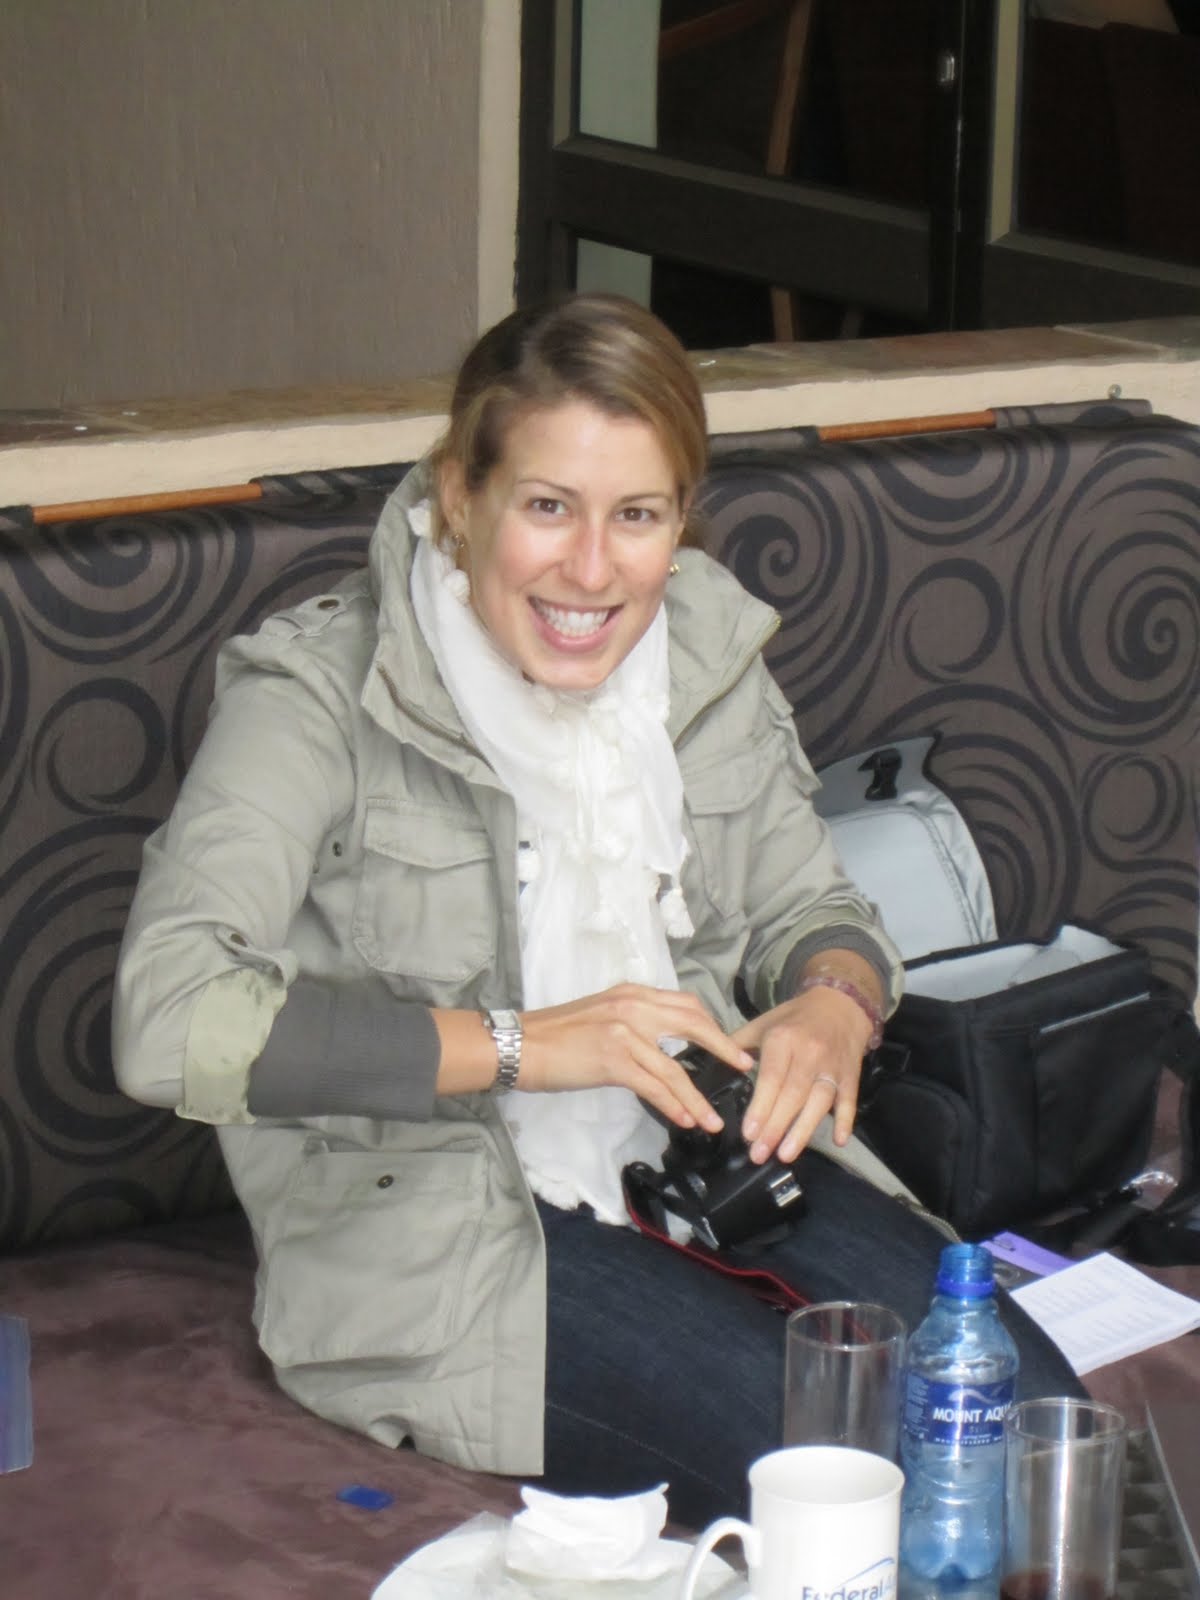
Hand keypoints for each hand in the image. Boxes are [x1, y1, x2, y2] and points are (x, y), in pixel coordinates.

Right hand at [520, 983, 753, 1132]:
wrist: (519, 1043)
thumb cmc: (554, 1036)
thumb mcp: (600, 1015)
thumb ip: (632, 1023)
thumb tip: (660, 1048)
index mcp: (632, 994)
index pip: (686, 1004)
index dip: (713, 1026)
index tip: (731, 1045)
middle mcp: (633, 1006)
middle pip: (693, 1024)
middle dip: (724, 1049)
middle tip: (744, 1069)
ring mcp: (624, 1032)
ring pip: (675, 1068)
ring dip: (698, 1097)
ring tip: (713, 1120)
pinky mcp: (613, 1059)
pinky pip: (654, 1086)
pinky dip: (674, 1104)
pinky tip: (685, 1119)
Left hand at [732, 984, 873, 1164]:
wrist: (841, 1004)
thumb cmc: (795, 1019)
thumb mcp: (764, 1024)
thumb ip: (738, 1045)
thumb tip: (710, 1063)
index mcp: (783, 1039)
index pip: (771, 1077)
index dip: (761, 1106)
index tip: (748, 1132)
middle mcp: (810, 1053)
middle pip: (793, 1094)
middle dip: (775, 1127)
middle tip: (758, 1154)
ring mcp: (832, 1066)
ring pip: (819, 1101)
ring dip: (803, 1130)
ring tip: (786, 1154)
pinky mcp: (851, 1075)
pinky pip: (849, 1100)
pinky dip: (845, 1120)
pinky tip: (838, 1140)